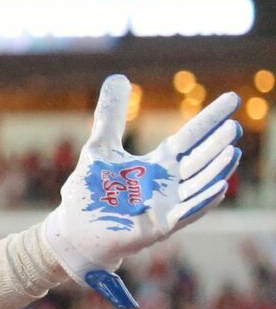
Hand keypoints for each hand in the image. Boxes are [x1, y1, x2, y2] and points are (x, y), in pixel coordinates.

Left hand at [42, 74, 241, 308]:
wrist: (73, 231)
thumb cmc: (89, 193)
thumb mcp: (99, 148)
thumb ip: (111, 115)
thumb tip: (117, 76)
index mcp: (159, 164)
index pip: (191, 137)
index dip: (211, 119)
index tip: (234, 98)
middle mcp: (169, 184)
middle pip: (200, 160)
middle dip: (217, 145)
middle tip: (234, 126)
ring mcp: (166, 206)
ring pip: (198, 186)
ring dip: (216, 172)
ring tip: (232, 152)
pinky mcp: (157, 227)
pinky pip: (185, 214)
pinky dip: (201, 202)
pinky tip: (218, 188)